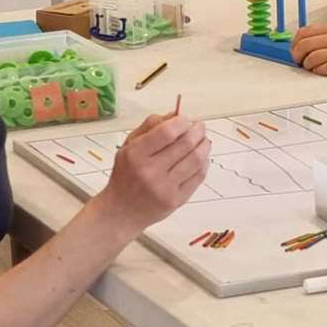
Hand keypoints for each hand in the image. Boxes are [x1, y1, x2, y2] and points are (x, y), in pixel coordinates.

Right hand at [101, 113, 208, 229]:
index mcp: (135, 155)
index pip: (167, 132)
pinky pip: (199, 176)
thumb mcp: (128, 146)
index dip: (182, 122)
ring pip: (196, 159)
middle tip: (199, 127)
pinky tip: (202, 157)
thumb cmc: (126, 174)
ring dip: (205, 145)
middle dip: (197, 131)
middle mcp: (150, 171)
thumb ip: (150, 127)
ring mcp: (165, 188)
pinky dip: (204, 162)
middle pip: (185, 144)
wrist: (121, 211)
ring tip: (203, 140)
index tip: (186, 119)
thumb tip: (175, 114)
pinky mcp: (177, 200)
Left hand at [291, 23, 326, 74]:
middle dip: (297, 56)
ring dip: (308, 65)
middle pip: (304, 45)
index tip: (294, 50)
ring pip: (313, 57)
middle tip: (299, 61)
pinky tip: (322, 71)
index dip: (294, 43)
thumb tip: (311, 43)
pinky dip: (320, 71)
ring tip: (311, 68)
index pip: (304, 33)